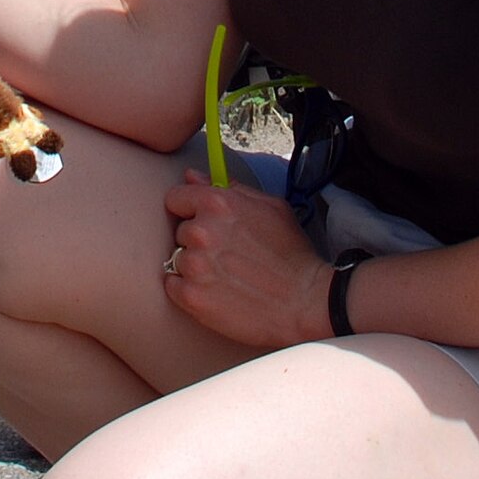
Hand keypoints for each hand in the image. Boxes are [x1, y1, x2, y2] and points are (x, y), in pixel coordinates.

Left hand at [161, 169, 330, 348]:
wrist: (306, 301)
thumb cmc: (292, 253)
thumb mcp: (270, 207)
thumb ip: (228, 188)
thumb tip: (192, 176)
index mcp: (217, 203)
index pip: (175, 198)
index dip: (189, 210)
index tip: (201, 222)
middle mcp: (201, 231)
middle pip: (180, 232)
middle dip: (198, 242)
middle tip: (226, 255)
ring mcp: (195, 265)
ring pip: (177, 260)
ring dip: (195, 267)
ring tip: (225, 276)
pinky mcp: (192, 297)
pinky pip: (172, 286)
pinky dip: (188, 290)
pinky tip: (214, 292)